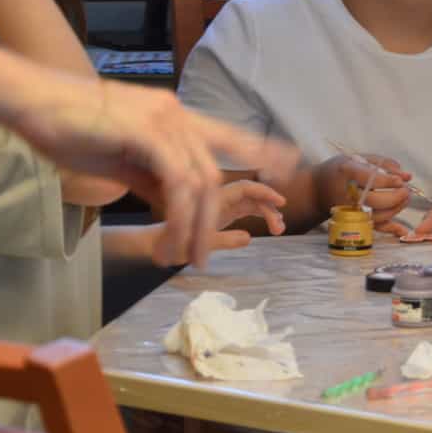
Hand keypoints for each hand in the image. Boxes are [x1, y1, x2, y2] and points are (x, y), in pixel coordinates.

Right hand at [9, 77, 298, 268]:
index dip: (259, 148)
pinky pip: (178, 183)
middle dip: (216, 219)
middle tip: (205, 255)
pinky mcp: (148, 132)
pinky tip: (173, 237)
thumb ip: (151, 175)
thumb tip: (176, 202)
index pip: (227, 133)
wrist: (30, 102)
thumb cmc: (68, 128)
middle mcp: (176, 114)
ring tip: (188, 256)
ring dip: (197, 226)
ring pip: (200, 183)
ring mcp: (164, 120)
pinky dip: (180, 215)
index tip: (288, 162)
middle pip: (214, 172)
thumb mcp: (120, 159)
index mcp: (172, 115)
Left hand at [136, 179, 287, 265]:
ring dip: (266, 212)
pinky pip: (245, 208)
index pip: (245, 188)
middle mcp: (216, 196)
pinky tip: (266, 227)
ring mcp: (219, 203)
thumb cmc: (165, 243)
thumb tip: (248, 237)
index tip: (281, 203)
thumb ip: (221, 240)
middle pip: (252, 193)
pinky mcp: (220, 212)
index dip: (265, 193)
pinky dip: (258, 215)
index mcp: (209, 197)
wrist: (150, 243)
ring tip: (277, 229)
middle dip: (269, 206)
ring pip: (251, 201)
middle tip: (280, 227)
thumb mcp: (191, 244)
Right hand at [314, 153, 412, 235]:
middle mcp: (347, 193)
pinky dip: (390, 230)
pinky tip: (402, 229)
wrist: (317, 189)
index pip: (370, 179)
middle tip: (405, 190)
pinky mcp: (354, 221)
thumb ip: (384, 164)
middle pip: (375, 201)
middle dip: (396, 197)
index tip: (401, 180)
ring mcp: (350, 210)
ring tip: (404, 198)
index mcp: (347, 172)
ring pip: (377, 216)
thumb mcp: (359, 158)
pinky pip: (373, 228)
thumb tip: (407, 177)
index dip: (389, 181)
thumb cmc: (341, 170)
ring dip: (396, 209)